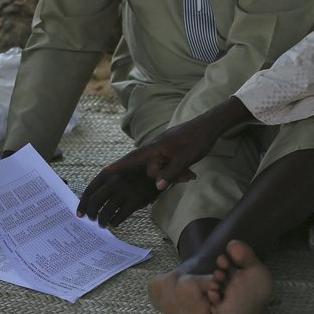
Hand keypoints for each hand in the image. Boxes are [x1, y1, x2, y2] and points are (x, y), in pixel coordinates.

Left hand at [76, 164, 159, 226]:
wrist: (158, 163)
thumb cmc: (136, 166)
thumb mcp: (118, 167)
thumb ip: (107, 179)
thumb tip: (93, 198)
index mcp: (107, 173)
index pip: (89, 191)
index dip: (82, 204)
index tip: (80, 213)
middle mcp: (113, 182)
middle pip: (95, 202)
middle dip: (91, 213)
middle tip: (91, 219)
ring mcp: (125, 191)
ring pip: (106, 212)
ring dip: (102, 220)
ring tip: (102, 223)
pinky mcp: (136, 201)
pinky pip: (120, 216)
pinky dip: (115, 221)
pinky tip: (114, 222)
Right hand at [104, 97, 252, 189]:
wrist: (208, 126)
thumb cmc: (196, 141)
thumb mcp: (184, 159)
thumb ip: (170, 174)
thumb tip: (158, 186)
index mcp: (155, 147)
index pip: (133, 158)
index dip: (119, 166)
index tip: (105, 170)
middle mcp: (155, 147)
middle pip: (151, 168)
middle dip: (164, 174)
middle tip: (186, 173)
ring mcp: (161, 148)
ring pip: (160, 167)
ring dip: (173, 172)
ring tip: (190, 170)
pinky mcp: (167, 149)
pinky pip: (166, 163)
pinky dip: (175, 168)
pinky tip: (187, 169)